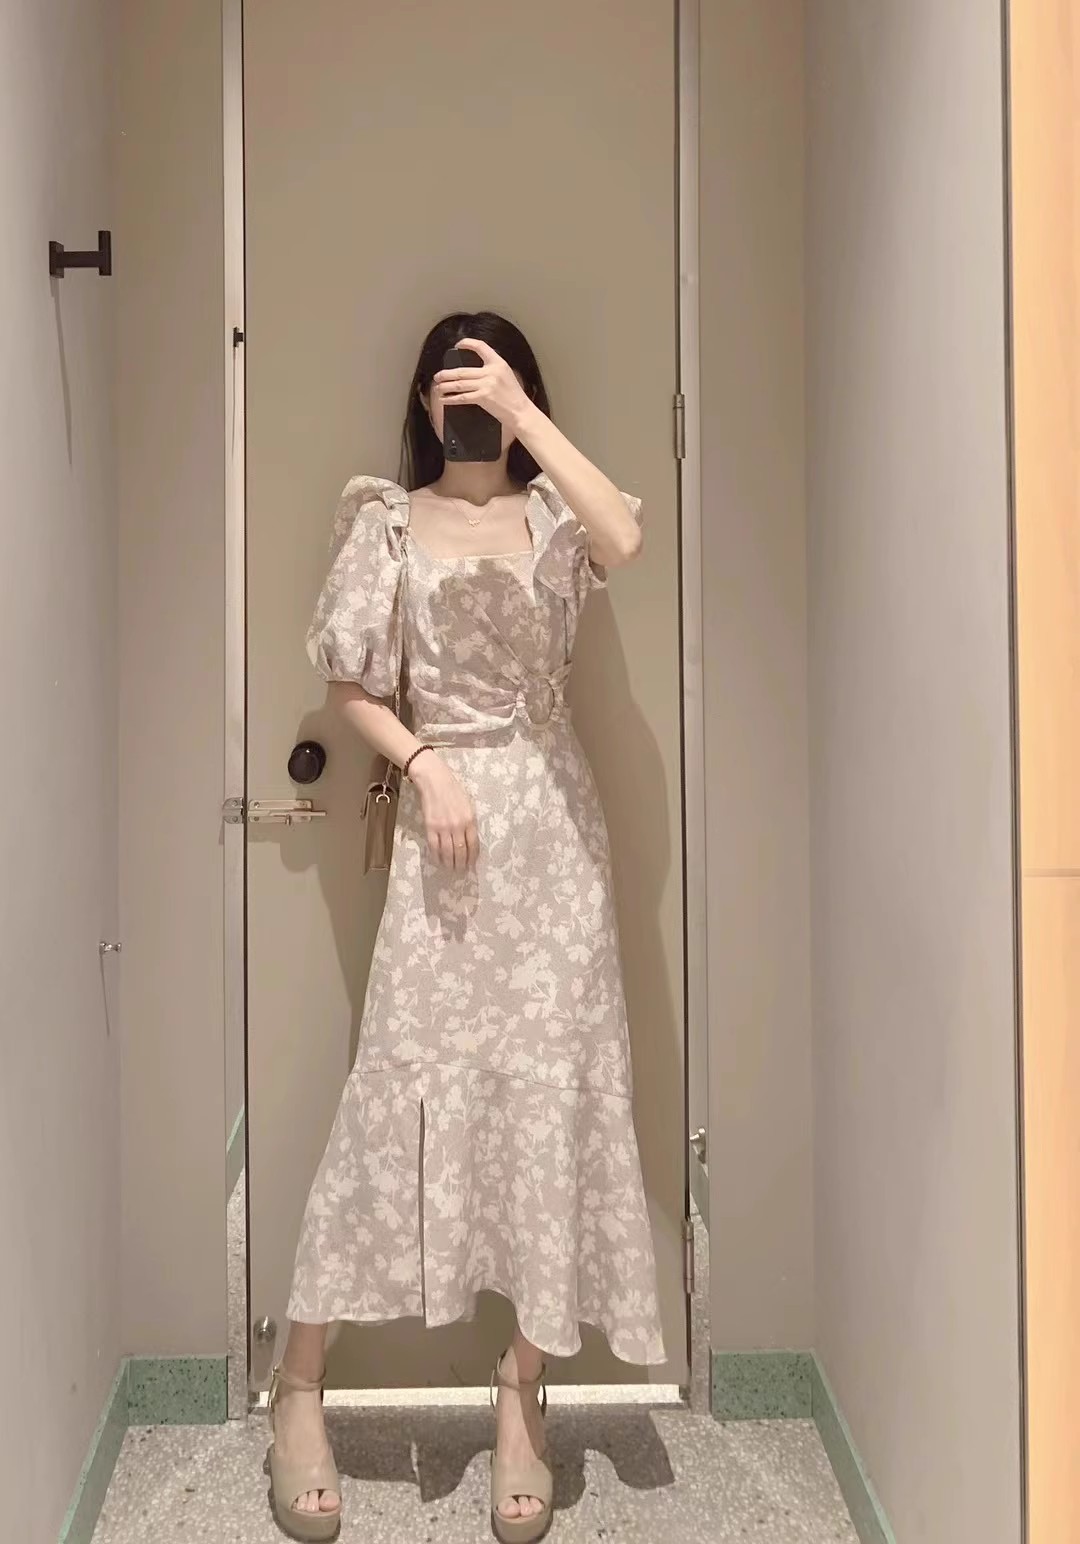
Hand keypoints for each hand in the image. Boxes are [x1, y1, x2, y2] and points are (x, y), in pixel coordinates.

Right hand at [407, 751, 479, 869]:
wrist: (434, 780)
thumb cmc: (453, 790)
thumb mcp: (468, 805)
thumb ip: (469, 822)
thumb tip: (469, 839)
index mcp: (470, 820)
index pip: (473, 844)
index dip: (472, 857)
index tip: (471, 864)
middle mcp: (458, 826)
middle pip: (461, 851)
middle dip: (461, 864)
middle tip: (461, 871)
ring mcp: (443, 827)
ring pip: (448, 852)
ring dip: (450, 864)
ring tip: (451, 869)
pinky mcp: (430, 827)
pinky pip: (434, 847)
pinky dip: (437, 857)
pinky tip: (438, 861)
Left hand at [433, 338, 533, 431]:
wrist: (521, 412)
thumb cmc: (515, 397)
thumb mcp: (507, 376)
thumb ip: (493, 370)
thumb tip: (475, 371)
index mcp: (499, 363)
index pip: (481, 347)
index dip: (467, 343)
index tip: (458, 345)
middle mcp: (492, 372)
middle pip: (463, 370)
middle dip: (447, 374)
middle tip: (438, 376)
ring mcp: (487, 384)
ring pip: (460, 383)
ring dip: (445, 385)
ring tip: (438, 387)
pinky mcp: (483, 397)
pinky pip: (462, 397)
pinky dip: (451, 398)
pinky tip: (445, 399)